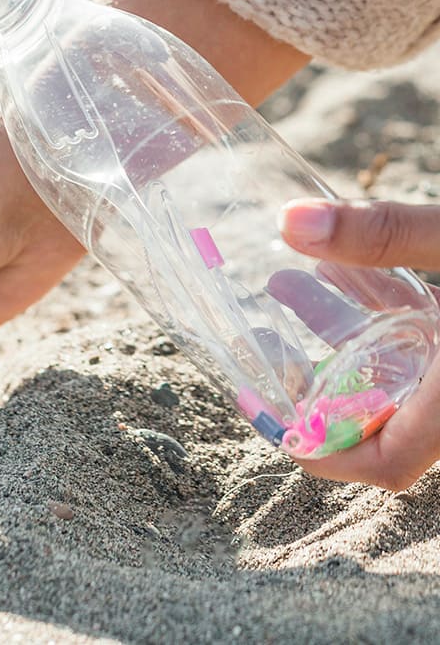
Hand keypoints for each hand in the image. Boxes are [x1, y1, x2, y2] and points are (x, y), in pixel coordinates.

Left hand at [279, 198, 439, 489]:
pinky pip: (427, 351)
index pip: (387, 465)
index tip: (266, 416)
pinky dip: (387, 320)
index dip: (320, 452)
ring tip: (284, 285)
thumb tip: (290, 224)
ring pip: (402, 377)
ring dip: (343, 336)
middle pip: (382, 419)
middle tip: (266, 342)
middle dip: (318, 382)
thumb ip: (388, 235)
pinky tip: (350, 272)